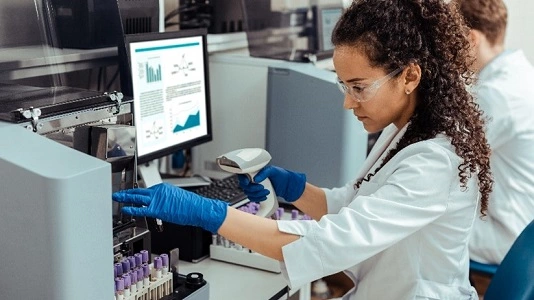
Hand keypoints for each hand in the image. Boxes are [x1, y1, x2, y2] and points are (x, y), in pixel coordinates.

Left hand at [112, 183, 227, 232]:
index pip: (147, 190)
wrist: (198, 208)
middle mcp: (159, 191)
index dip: (137, 193)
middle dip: (127, 192)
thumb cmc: (191, 206)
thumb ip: (165, 200)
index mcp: (163, 188)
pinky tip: (125, 210)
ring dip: (126, 198)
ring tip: (117, 198)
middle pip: (139, 191)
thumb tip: (160, 206)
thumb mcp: (176, 198)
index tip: (131, 194)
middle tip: (118, 192)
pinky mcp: (157, 209)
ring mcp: (157, 199)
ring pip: (137, 198)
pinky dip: (131, 209)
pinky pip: (141, 209)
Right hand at [238, 165, 305, 202]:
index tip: (248, 182)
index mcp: (255, 171)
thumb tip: (256, 179)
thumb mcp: (273, 171)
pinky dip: (258, 199)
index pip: (243, 174)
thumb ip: (264, 172)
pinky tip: (265, 196)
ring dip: (257, 194)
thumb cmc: (282, 176)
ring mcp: (255, 187)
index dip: (243, 179)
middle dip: (253, 188)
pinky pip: (253, 198)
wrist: (287, 186)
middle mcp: (253, 179)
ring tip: (266, 192)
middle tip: (261, 187)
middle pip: (244, 186)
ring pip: (248, 193)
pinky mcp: (258, 194)